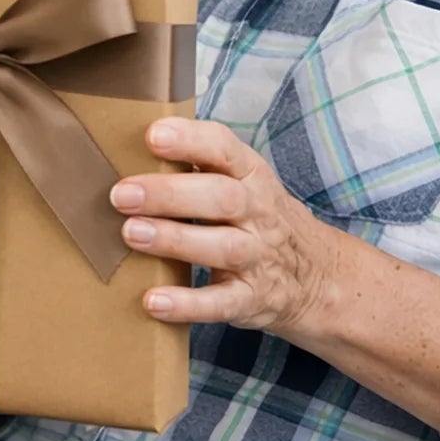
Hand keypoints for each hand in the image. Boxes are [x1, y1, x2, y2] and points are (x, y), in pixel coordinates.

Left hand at [110, 118, 338, 337]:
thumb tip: (126, 149)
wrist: (317, 277)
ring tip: (132, 233)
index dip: (190, 140)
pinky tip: (154, 301)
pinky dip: (188, 305)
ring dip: (174, 240)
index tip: (153, 135)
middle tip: (122, 194)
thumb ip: (198, 165)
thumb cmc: (255, 217)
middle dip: (170, 194)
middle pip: (220, 197)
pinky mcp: (252, 300)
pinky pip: (221, 303)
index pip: (224, 149)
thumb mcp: (242, 182)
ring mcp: (258, 258)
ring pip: (221, 247)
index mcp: (251, 175)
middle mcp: (259, 213)